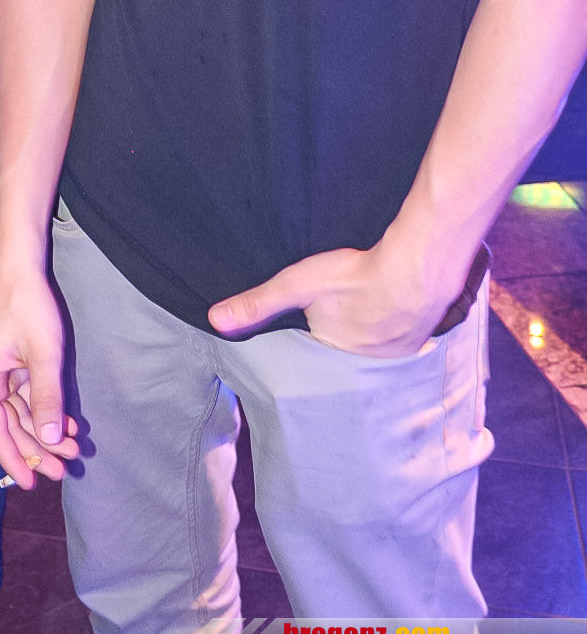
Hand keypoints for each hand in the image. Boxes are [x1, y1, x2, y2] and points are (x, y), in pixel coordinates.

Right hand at [0, 264, 79, 488]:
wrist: (19, 265)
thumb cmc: (27, 305)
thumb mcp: (43, 354)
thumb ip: (47, 397)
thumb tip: (51, 438)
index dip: (15, 459)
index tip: (33, 484)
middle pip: (10, 425)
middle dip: (38, 447)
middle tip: (65, 470)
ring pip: (20, 411)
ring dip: (45, 429)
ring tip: (73, 448)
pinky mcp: (8, 361)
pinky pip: (26, 393)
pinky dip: (45, 407)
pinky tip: (68, 422)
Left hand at [207, 241, 449, 357]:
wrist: (416, 269)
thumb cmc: (354, 276)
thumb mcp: (297, 285)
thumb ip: (258, 302)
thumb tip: (215, 319)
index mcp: (329, 354)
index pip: (311, 352)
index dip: (308, 336)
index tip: (310, 324)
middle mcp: (362, 363)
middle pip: (343, 350)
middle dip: (341, 336)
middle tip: (342, 315)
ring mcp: (394, 354)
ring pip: (373, 346)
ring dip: (369, 332)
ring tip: (365, 311)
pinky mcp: (418, 340)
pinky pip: (400, 339)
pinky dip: (394, 326)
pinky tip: (393, 308)